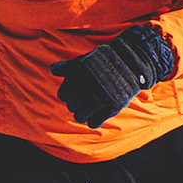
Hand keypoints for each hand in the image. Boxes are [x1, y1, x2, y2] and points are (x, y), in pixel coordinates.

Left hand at [55, 24, 178, 126]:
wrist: (130, 63)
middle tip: (75, 108)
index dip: (64, 97)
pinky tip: (92, 122)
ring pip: (83, 114)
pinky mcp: (114, 104)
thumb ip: (67, 67)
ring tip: (81, 117)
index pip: (64, 93)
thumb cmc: (103, 62)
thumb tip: (51, 70)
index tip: (67, 98)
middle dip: (73, 107)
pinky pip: (97, 120)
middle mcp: (90, 84)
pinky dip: (93, 122)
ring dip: (80, 117)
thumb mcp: (84, 60)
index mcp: (80, 73)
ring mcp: (102, 95)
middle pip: (73, 104)